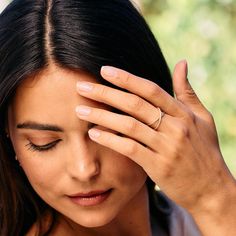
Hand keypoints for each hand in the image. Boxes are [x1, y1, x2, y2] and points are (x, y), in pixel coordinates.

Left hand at [76, 61, 234, 211]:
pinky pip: (129, 149)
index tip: (104, 71)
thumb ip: (187, 91)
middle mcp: (174, 127)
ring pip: (129, 126)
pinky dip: (110, 140)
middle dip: (105, 94)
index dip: (126, 79)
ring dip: (102, 116)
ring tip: (80, 110)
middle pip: (134, 105)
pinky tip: (94, 133)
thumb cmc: (205, 150)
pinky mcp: (158, 166)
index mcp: (183, 113)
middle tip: (81, 87)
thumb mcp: (202, 117)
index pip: (150, 90)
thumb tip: (182, 62)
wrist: (211, 187)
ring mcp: (166, 147)